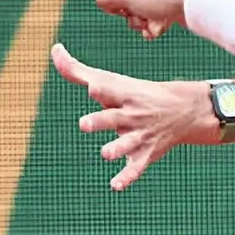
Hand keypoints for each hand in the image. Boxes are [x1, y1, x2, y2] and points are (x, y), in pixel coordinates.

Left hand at [54, 45, 215, 190]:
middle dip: (100, 121)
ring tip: (104, 153)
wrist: (179, 111)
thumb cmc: (134, 93)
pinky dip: (126, 178)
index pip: (111, 90)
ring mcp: (138, 136)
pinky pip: (135, 169)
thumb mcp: (111, 81)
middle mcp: (131, 115)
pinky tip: (114, 186)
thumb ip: (78, 70)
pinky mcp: (144, 155)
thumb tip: (54, 49)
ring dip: (116, 149)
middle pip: (113, 118)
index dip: (101, 89)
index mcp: (123, 94)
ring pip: (127, 144)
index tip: (92, 88)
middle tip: (84, 124)